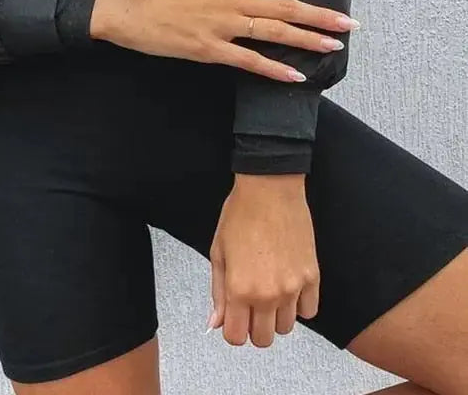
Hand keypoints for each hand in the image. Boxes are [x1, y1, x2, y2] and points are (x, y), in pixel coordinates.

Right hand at [89, 0, 354, 82]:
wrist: (126, 9)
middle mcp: (230, 0)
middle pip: (284, 6)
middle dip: (320, 14)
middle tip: (350, 22)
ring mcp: (222, 25)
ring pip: (274, 33)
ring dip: (307, 40)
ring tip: (334, 46)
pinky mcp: (210, 50)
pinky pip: (249, 62)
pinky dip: (274, 70)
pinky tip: (295, 77)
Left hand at [206, 174, 319, 346]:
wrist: (270, 188)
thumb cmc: (240, 214)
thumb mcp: (219, 251)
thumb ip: (218, 292)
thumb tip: (216, 323)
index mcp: (239, 289)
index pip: (236, 337)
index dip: (233, 329)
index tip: (235, 316)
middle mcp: (267, 295)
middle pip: (263, 339)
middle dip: (254, 327)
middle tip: (251, 304)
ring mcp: (293, 288)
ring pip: (286, 328)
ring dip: (276, 316)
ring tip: (270, 290)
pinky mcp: (312, 277)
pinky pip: (309, 311)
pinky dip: (299, 305)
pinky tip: (289, 285)